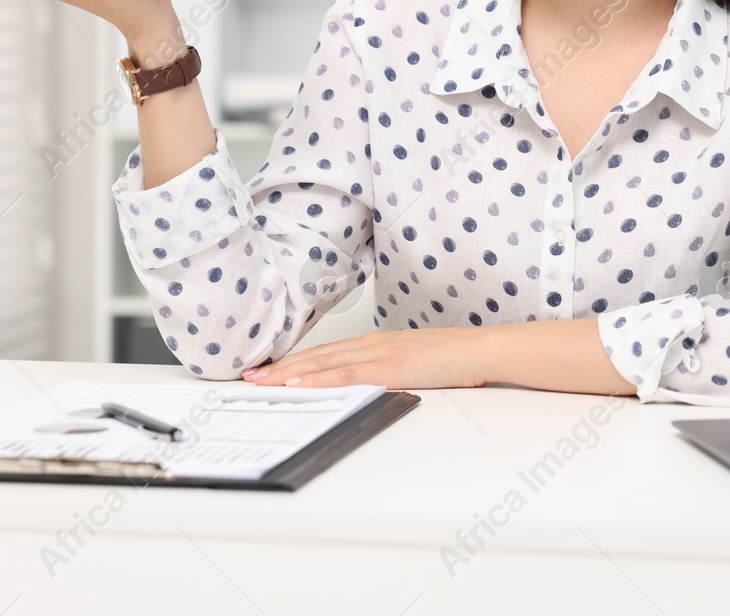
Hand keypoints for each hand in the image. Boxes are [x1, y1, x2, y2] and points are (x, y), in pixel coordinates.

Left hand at [240, 329, 487, 389]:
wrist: (480, 349)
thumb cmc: (454, 358)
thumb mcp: (413, 365)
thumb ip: (387, 373)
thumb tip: (368, 386)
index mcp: (376, 344)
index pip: (326, 354)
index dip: (295, 362)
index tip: (269, 370)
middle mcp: (372, 344)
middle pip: (317, 357)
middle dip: (281, 367)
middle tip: (249, 376)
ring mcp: (379, 354)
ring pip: (324, 363)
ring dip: (289, 373)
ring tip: (261, 381)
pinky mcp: (389, 368)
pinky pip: (346, 375)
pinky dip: (318, 379)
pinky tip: (298, 385)